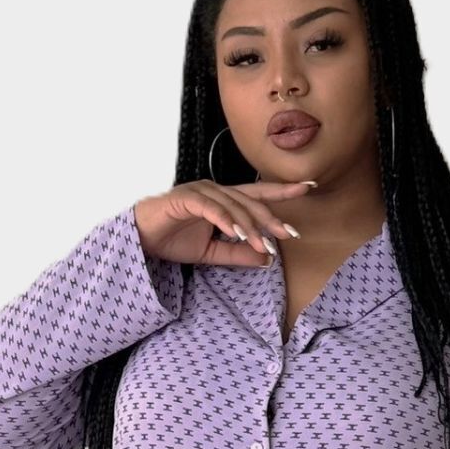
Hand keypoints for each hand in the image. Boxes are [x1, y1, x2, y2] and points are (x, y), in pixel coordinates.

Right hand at [133, 180, 316, 267]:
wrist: (140, 238)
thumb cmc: (173, 240)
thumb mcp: (211, 253)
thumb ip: (237, 254)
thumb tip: (267, 260)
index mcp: (224, 201)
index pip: (258, 195)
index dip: (282, 192)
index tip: (308, 187)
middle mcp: (215, 191)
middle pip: (250, 201)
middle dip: (271, 217)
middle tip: (289, 234)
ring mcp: (199, 192)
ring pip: (232, 206)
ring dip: (248, 226)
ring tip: (262, 244)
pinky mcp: (184, 199)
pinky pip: (209, 208)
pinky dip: (224, 219)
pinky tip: (236, 232)